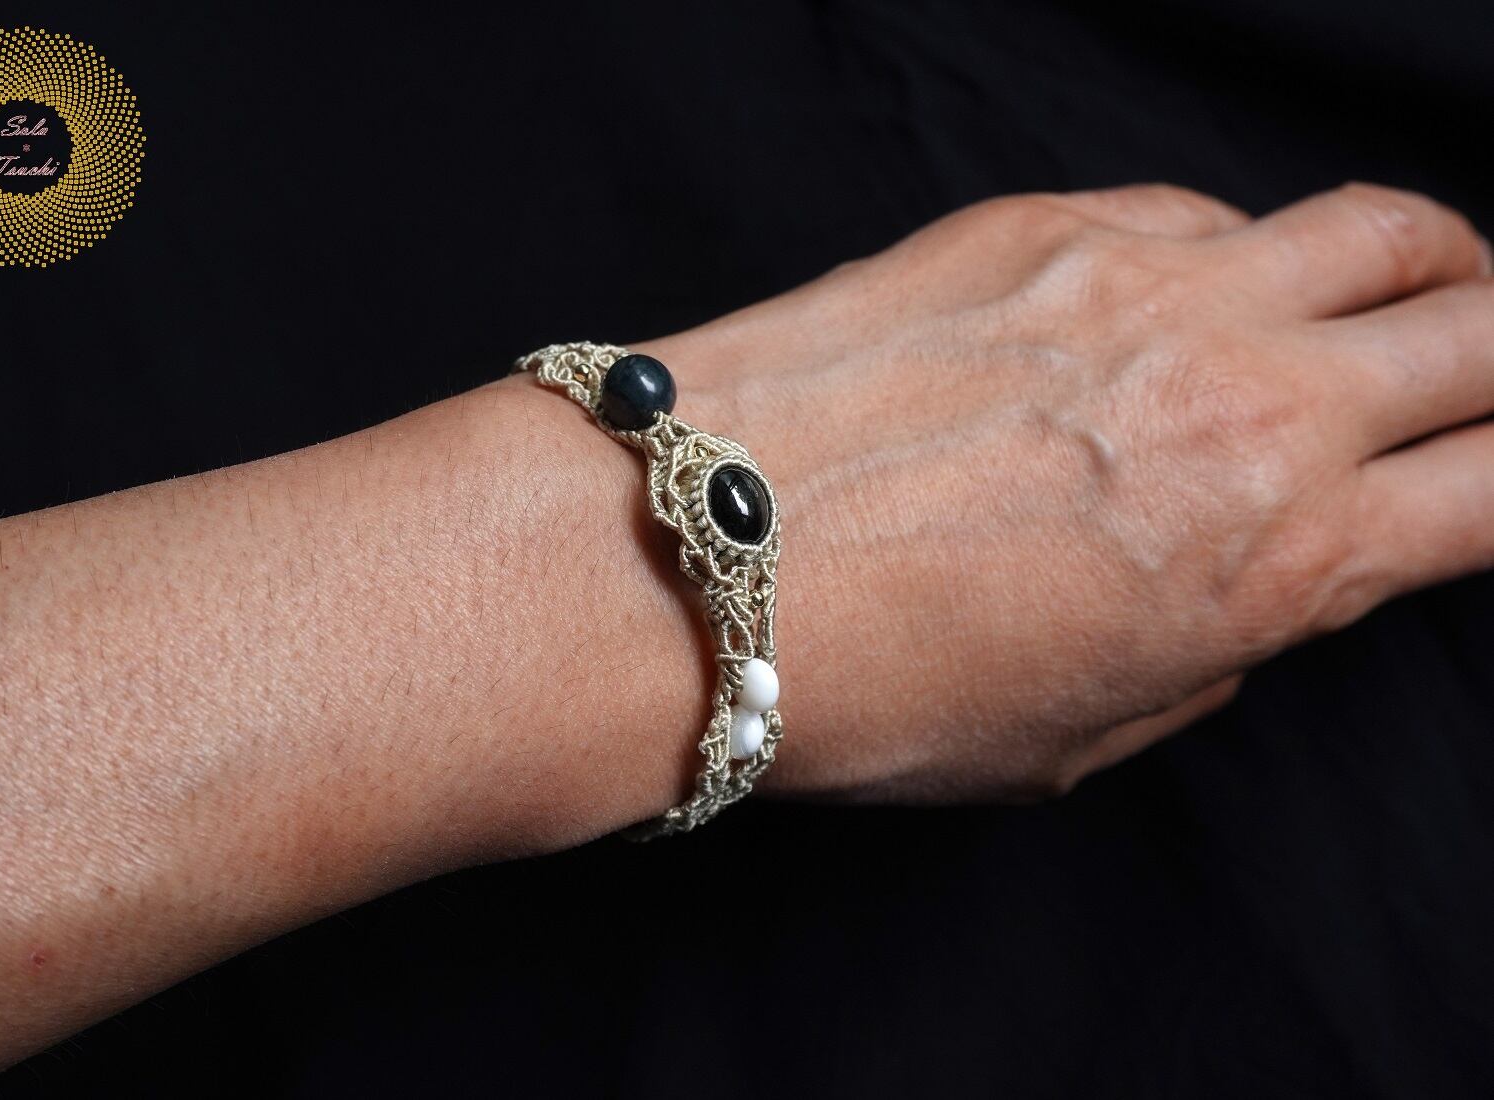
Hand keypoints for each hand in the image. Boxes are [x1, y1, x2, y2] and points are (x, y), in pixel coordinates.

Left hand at [634, 183, 1493, 802]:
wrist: (693, 558)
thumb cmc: (870, 682)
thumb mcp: (1080, 733)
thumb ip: (1211, 643)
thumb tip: (1254, 578)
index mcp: (1280, 554)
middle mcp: (1249, 400)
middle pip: (1485, 334)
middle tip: (1477, 386)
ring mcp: (1154, 287)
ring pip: (1381, 227)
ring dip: (1427, 266)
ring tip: (1411, 293)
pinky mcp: (1048, 221)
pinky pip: (1207, 207)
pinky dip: (1243, 248)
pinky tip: (1202, 288)